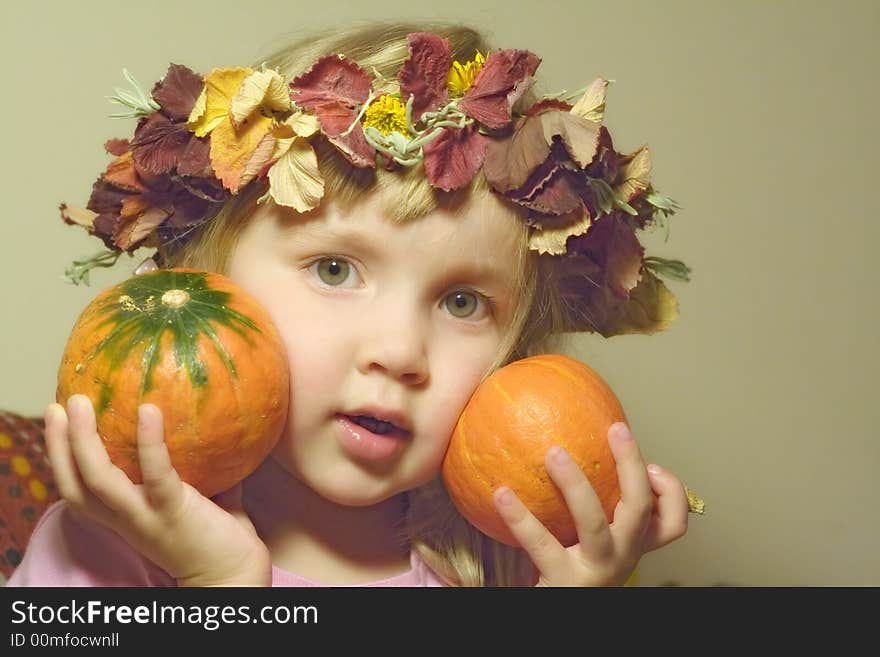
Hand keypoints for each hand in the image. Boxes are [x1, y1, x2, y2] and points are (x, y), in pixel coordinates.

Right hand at [45, 394, 271, 585]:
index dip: (62, 459)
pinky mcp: (173, 511)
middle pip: (74, 486)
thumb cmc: (220, 538)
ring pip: (98, 480)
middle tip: (58, 405)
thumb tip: (214, 430)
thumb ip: (202, 470)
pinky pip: (155, 474)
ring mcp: (146, 516)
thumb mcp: (202, 499)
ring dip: (82, 441)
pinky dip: (150, 442)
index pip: (79, 490)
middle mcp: (125, 519)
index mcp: (125, 516)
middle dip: (58, 446)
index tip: (58, 422)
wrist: (233, 576)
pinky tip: (148, 411)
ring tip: (80, 403)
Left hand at [493, 422, 687, 586]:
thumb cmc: (572, 570)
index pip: (674, 522)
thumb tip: (572, 443)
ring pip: (593, 522)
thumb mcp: (595, 542)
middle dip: (632, 465)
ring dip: (575, 484)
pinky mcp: (565, 583)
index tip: (651, 464)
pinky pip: (541, 544)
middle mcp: (623, 557)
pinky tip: (502, 493)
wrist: (562, 607)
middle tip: (617, 429)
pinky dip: (520, 517)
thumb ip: (597, 505)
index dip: (671, 490)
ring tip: (553, 453)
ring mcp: (597, 571)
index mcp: (634, 546)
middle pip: (642, 508)